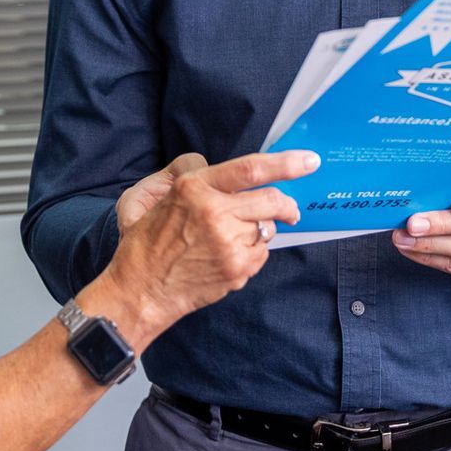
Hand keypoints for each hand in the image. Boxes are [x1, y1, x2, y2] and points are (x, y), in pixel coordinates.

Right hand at [97, 150, 314, 335]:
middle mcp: (214, 212)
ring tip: (232, 239)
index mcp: (194, 188)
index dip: (286, 163)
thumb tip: (243, 177)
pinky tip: (228, 256)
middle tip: (289, 210)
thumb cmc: (151, 244)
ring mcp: (228, 243)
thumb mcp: (166, 199)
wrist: (141, 289)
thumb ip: (204, 183)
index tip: (309, 161)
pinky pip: (262, 252)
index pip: (250, 169)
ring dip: (259, 230)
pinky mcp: (237, 267)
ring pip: (266, 227)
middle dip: (286, 205)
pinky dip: (252, 251)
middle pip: (272, 200)